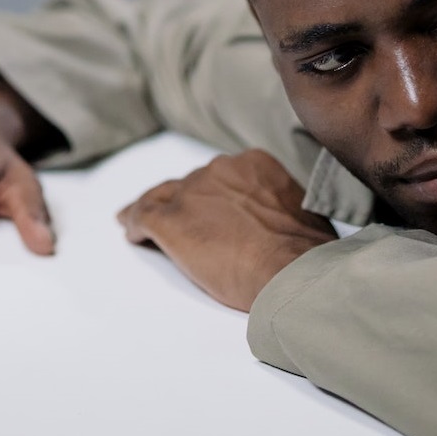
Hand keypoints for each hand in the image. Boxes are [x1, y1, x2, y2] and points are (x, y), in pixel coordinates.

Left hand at [116, 149, 336, 310]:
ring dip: (148, 209)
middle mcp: (218, 170)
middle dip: (181, 202)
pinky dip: (134, 225)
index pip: (219, 176)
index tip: (206, 207)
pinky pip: (142, 217)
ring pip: (159, 197)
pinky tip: (133, 235)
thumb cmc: (304, 252)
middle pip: (188, 185)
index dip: (207, 194)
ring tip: (134, 220)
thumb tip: (278, 224)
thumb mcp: (299, 213)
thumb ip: (276, 207)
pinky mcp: (171, 221)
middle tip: (173, 217)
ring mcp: (191, 194)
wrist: (290, 270)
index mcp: (252, 165)